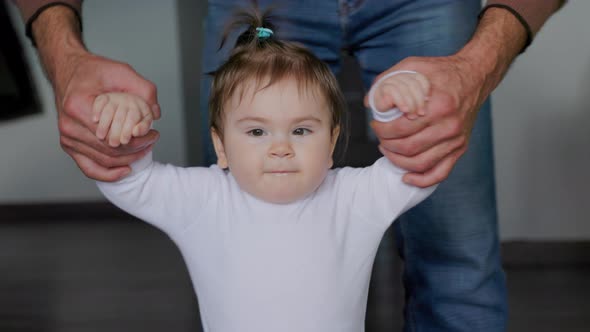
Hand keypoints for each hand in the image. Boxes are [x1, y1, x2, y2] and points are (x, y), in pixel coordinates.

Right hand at [54, 50, 160, 180]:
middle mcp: (69, 126)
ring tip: (144, 149)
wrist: (69, 72)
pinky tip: (125, 170)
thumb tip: (155, 113)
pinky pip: (89, 168)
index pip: (115, 135)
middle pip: (110, 150)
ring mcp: (67, 138)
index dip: (139, 139)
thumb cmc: (93, 71)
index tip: (154, 134)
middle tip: (152, 141)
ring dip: (127, 159)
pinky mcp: (68, 145)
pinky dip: (108, 174)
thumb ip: (143, 89)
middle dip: (136, 149)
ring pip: (103, 160)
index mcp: (79, 107)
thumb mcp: (121, 71)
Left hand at [366, 54, 486, 186]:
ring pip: (420, 163)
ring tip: (388, 151)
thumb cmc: (442, 72)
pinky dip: (422, 180)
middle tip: (380, 138)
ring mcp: (456, 139)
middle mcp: (449, 125)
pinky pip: (440, 172)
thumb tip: (370, 102)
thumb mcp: (413, 66)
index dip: (382, 131)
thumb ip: (388, 80)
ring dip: (398, 161)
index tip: (376, 125)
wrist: (474, 76)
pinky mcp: (460, 148)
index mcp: (438, 106)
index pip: (400, 128)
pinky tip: (407, 177)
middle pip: (408, 148)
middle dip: (387, 145)